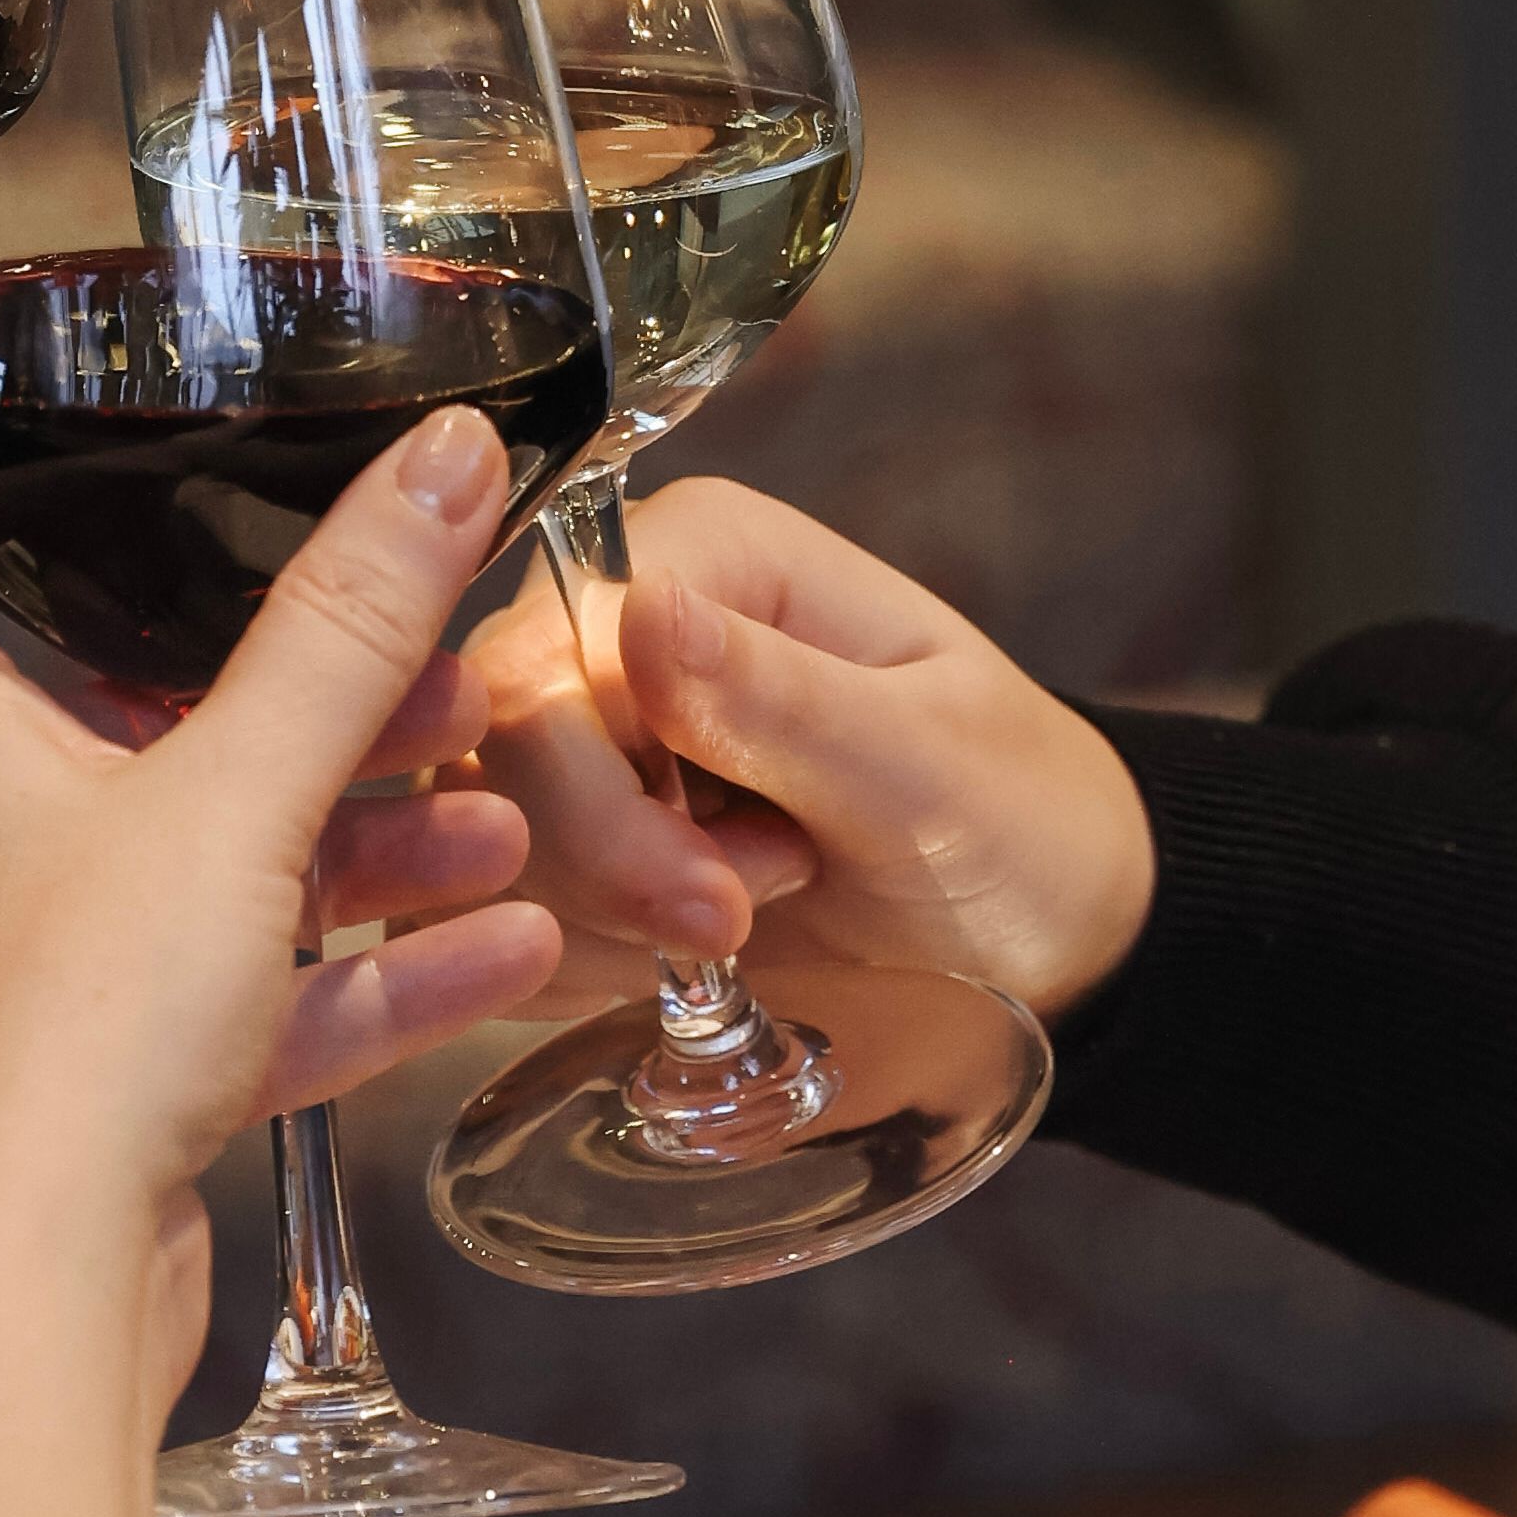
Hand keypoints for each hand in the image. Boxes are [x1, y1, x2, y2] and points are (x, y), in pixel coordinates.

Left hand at [0, 422, 560, 1516]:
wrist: (27, 1306)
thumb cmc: (64, 1038)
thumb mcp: (236, 799)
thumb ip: (347, 631)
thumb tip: (446, 456)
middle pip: (77, 700)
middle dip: (254, 673)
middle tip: (399, 636)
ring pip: (175, 854)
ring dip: (339, 827)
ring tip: (496, 797)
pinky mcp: (74, 1087)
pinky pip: (223, 989)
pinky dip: (346, 964)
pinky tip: (503, 946)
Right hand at [464, 476, 1151, 1024]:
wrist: (1040, 918)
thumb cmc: (1014, 815)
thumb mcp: (927, 766)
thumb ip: (781, 698)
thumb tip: (641, 612)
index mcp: (697, 555)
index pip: (546, 664)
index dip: (601, 803)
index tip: (720, 900)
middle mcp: (612, 627)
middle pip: (494, 754)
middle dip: (606, 872)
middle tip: (739, 923)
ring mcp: (579, 735)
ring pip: (475, 842)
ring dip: (597, 923)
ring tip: (742, 922)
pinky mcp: (562, 834)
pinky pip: (487, 911)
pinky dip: (573, 961)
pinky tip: (672, 962)